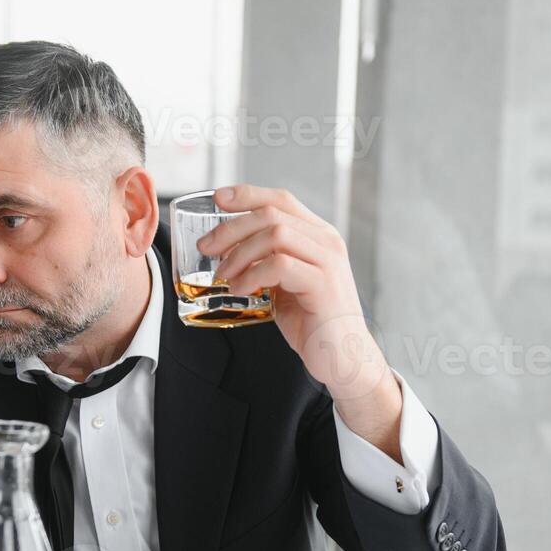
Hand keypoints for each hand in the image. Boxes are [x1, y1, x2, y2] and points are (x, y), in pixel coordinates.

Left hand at [197, 184, 403, 458]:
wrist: (342, 356)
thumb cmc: (312, 321)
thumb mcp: (284, 283)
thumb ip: (266, 260)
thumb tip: (226, 249)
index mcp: (317, 235)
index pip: (281, 199)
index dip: (247, 194)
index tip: (217, 198)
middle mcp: (326, 241)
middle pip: (271, 214)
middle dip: (231, 228)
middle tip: (207, 249)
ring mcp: (328, 261)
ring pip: (275, 234)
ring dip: (240, 253)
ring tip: (224, 276)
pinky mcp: (323, 285)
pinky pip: (280, 265)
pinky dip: (252, 275)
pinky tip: (240, 290)